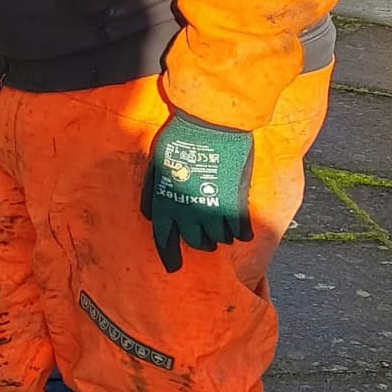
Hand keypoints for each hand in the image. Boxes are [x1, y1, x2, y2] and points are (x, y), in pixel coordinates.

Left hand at [141, 115, 253, 273]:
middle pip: (194, 241)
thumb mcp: (156, 163)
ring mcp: (213, 210)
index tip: (174, 268)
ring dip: (220, 236)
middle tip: (205, 240)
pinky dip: (240, 233)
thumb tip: (149, 214)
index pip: (164, 239)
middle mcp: (187, 212)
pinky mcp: (235, 204)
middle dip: (199, 242)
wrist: (210, 123)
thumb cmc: (179, 138)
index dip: (169, 255)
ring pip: (218, 238)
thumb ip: (153, 191)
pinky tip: (242, 232)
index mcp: (165, 203)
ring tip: (223, 229)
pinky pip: (239, 231)